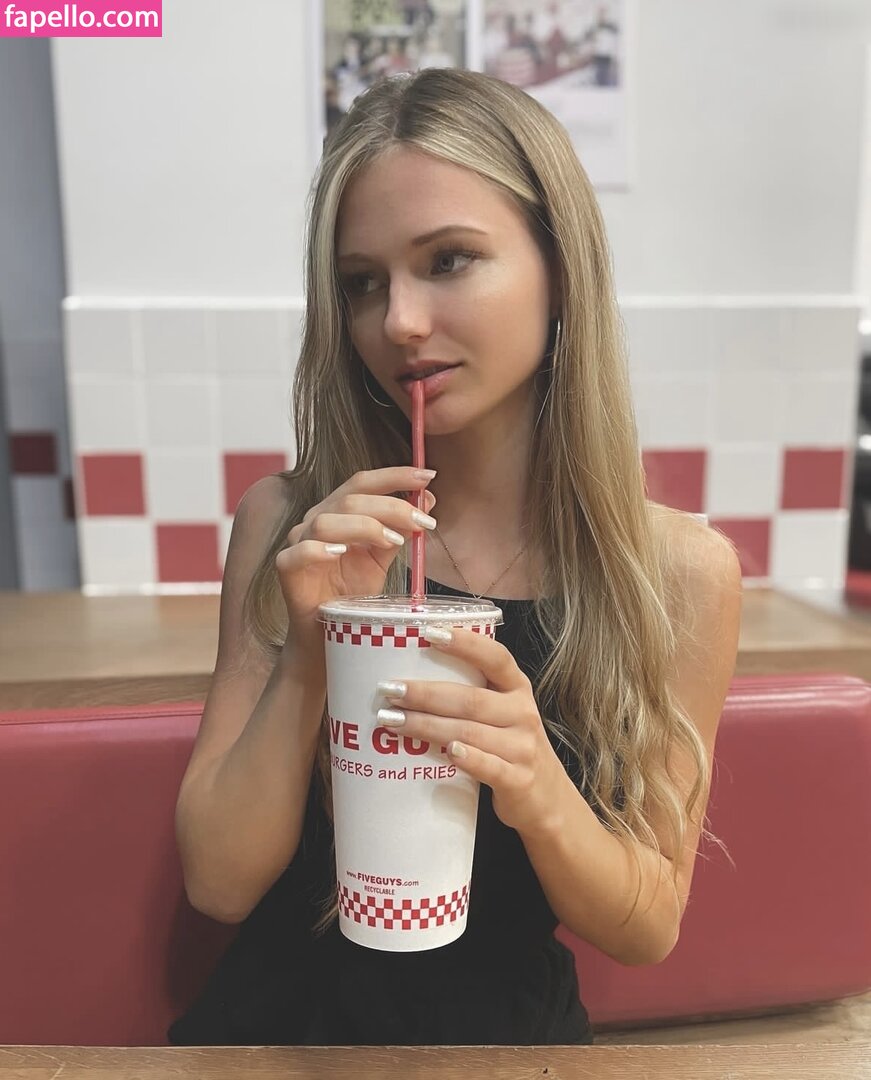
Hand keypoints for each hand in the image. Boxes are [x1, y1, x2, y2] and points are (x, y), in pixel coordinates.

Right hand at [276, 467, 435, 638]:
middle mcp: (317, 520)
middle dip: (392, 506)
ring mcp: (299, 543)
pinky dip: (320, 549)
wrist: (326, 632)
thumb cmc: (350, 592)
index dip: (394, 475)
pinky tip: (342, 552)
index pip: (363, 482)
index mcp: (338, 511)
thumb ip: (400, 529)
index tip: (428, 475)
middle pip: (350, 499)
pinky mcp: (287, 568)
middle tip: (424, 521)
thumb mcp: (382, 558)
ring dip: (365, 526)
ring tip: (393, 541)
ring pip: (326, 521)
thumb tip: (428, 500)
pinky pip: (300, 552)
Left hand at [376, 627, 568, 836]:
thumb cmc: (511, 745)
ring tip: (393, 721)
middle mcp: (522, 713)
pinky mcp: (518, 780)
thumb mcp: (503, 712)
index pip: (495, 657)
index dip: (465, 644)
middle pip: (470, 699)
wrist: (548, 798)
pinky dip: (468, 758)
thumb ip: (472, 695)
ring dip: (427, 726)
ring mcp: (522, 747)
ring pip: (470, 732)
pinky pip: (489, 767)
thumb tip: (409, 679)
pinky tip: (447, 752)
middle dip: (425, 694)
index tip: (429, 633)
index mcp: (518, 688)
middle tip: (389, 690)